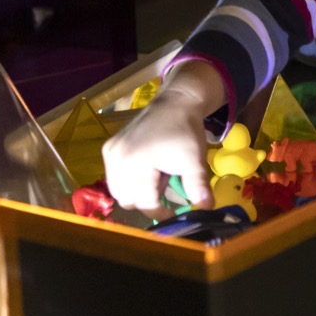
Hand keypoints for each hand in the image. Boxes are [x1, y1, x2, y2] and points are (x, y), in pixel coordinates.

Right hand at [102, 63, 221, 213]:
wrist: (175, 103)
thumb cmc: (185, 133)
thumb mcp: (195, 161)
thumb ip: (198, 187)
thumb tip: (207, 209)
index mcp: (136, 162)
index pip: (144, 203)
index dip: (162, 212)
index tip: (175, 211)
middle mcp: (117, 158)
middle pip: (128, 200)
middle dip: (148, 200)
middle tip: (166, 187)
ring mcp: (110, 153)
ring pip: (119, 191)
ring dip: (137, 192)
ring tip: (156, 176)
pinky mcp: (108, 148)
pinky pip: (114, 176)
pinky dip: (129, 180)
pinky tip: (146, 168)